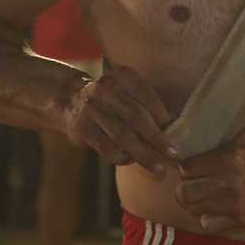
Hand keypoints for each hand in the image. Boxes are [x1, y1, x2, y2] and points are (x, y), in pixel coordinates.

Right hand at [63, 66, 179, 174]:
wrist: (69, 101)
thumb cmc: (111, 100)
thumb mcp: (126, 90)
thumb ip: (145, 104)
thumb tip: (172, 129)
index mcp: (123, 77)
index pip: (148, 97)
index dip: (163, 116)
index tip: (175, 131)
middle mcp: (107, 90)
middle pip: (137, 117)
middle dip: (158, 138)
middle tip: (174, 153)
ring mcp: (92, 109)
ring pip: (123, 136)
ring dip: (144, 155)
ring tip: (159, 167)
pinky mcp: (83, 129)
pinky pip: (107, 148)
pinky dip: (123, 157)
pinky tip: (132, 160)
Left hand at [175, 123, 244, 234]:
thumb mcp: (243, 130)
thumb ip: (218, 135)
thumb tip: (192, 136)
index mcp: (229, 158)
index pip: (188, 168)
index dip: (186, 167)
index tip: (191, 167)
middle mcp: (231, 183)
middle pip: (186, 193)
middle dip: (185, 186)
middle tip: (191, 183)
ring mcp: (237, 204)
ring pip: (196, 209)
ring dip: (197, 201)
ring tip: (204, 194)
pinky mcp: (244, 218)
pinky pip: (211, 226)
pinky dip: (208, 218)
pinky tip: (213, 209)